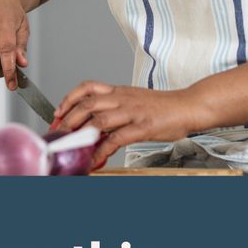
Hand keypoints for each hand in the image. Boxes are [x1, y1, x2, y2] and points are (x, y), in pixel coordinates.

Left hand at [51, 82, 200, 168]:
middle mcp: (123, 99)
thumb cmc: (164, 107)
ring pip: (98, 119)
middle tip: (58, 133)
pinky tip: (95, 159)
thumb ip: (115, 111)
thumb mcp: (135, 102)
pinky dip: (102, 151)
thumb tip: (96, 128)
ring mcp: (132, 112)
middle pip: (87, 104)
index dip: (69, 98)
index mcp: (119, 91)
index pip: (88, 87)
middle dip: (67, 119)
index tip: (58, 111)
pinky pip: (116, 139)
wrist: (190, 106)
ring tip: (71, 147)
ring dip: (80, 134)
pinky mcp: (142, 127)